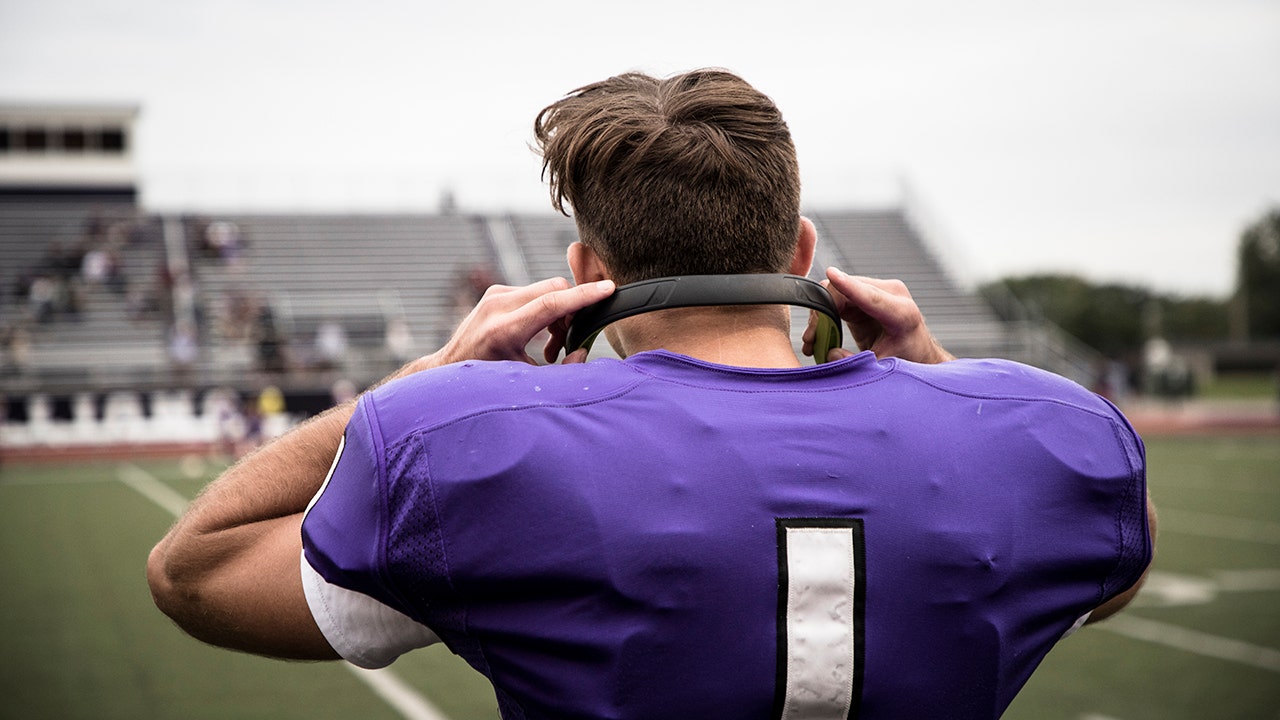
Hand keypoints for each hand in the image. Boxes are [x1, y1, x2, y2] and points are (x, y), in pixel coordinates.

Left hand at [399, 278, 614, 374]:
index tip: (608, 288)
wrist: (449, 369)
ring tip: (552, 346)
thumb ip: (561, 370)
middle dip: (573, 309)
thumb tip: (583, 351)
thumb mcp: (526, 381)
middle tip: (569, 340)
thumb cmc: (486, 380)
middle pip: (554, 289)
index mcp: (504, 329)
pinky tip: (539, 336)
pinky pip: (534, 292)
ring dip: (559, 313)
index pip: (552, 302)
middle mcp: (497, 305)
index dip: (584, 295)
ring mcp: (495, 294)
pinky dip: (546, 310)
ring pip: (546, 290)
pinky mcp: (496, 292)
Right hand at [803, 267, 952, 363]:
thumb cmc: (907, 358)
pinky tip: (821, 333)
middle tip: (811, 341)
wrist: (916, 352)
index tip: (832, 275)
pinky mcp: (863, 293)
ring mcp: (877, 290)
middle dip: (822, 314)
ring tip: (813, 341)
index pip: (871, 296)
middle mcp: (891, 294)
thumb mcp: (882, 368)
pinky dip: (824, 313)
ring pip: (836, 291)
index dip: (849, 286)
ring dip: (820, 314)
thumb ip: (855, 363)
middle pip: (845, 291)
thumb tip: (829, 352)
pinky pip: (835, 295)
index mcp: (902, 314)